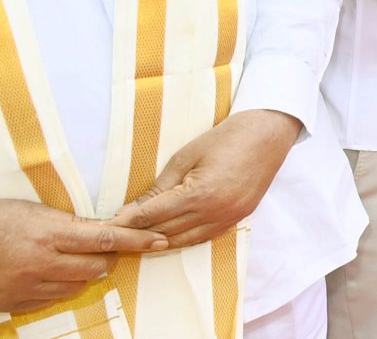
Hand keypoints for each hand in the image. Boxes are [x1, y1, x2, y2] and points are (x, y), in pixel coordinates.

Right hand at [0, 198, 166, 313]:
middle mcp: (40, 263)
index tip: (157, 240)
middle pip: (96, 268)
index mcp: (47, 233)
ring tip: (71, 260)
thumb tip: (95, 233)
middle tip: (104, 249)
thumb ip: (64, 224)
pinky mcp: (11, 304)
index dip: (136, 241)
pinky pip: (49, 300)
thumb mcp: (28, 211)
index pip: (104, 239)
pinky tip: (48, 275)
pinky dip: (57, 288)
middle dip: (107, 259)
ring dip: (83, 274)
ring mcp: (25, 287)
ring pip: (76, 286)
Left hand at [110, 109, 299, 246]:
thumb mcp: (186, 156)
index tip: (108, 225)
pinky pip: (202, 238)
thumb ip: (160, 187)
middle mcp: (215, 212)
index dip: (128, 221)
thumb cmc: (225, 138)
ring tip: (135, 241)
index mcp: (200, 194)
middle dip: (137, 234)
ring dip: (157, 242)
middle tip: (115, 236)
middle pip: (165, 231)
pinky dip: (182, 240)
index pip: (153, 215)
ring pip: (183, 240)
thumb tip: (132, 210)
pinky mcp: (237, 219)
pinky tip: (165, 239)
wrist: (268, 135)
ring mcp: (228, 218)